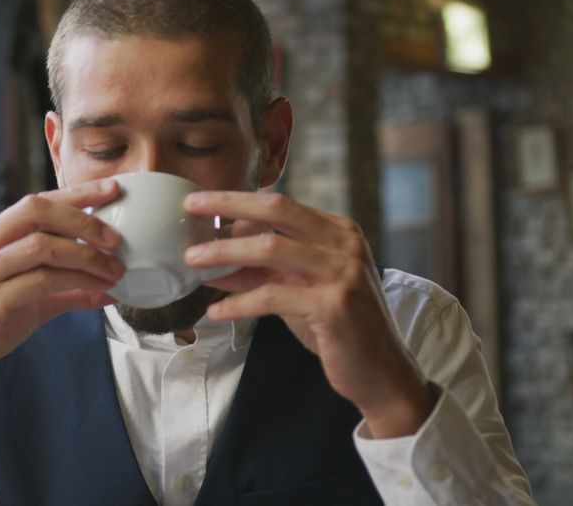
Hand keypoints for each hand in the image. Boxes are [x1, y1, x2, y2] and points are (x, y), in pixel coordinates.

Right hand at [0, 179, 125, 455]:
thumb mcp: (25, 305)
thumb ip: (65, 292)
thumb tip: (108, 289)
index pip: (35, 203)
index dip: (76, 193)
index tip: (112, 189)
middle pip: (35, 210)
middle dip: (82, 217)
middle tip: (117, 237)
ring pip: (40, 245)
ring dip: (85, 255)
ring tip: (115, 270)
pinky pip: (38, 283)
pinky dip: (75, 283)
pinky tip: (99, 291)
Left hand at [183, 191, 433, 437]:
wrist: (381, 372)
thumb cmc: (338, 328)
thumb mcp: (301, 288)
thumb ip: (266, 268)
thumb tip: (217, 253)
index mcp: (339, 231)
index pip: (281, 204)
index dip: (238, 201)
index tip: (203, 203)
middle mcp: (344, 243)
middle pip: (276, 210)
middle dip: (229, 205)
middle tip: (191, 206)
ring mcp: (342, 273)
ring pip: (270, 250)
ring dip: (225, 254)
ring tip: (192, 262)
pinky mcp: (334, 306)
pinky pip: (272, 297)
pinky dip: (238, 303)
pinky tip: (215, 312)